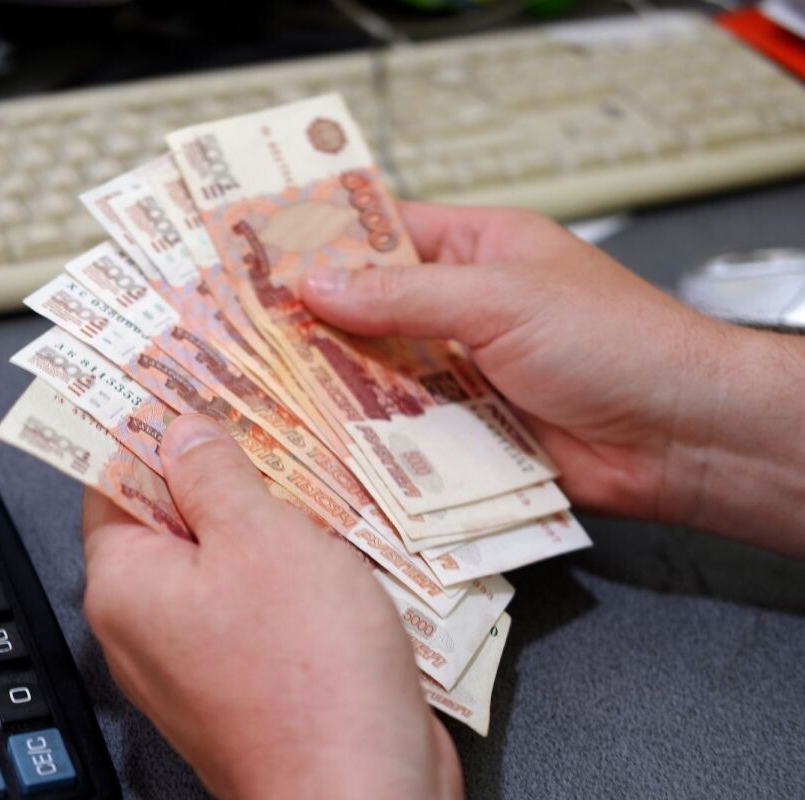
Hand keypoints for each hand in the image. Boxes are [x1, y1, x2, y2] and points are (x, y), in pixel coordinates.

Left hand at [82, 414, 462, 799]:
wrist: (362, 793)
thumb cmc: (306, 672)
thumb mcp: (259, 538)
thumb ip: (213, 475)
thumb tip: (179, 431)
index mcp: (125, 584)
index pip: (112, 479)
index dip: (148, 425)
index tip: (183, 381)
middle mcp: (148, 625)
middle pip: (168, 517)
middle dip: (217, 466)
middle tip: (261, 413)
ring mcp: (198, 657)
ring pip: (220, 560)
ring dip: (262, 516)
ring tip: (307, 466)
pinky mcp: (249, 679)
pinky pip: (255, 603)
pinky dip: (286, 567)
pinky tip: (330, 537)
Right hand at [300, 202, 804, 555]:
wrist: (681, 438)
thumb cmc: (614, 342)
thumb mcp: (501, 298)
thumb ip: (404, 294)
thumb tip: (317, 284)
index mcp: (477, 249)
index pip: (384, 232)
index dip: (323, 242)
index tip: (257, 257)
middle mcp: (462, 309)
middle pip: (370, 311)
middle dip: (315, 323)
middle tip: (243, 333)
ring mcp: (462, 374)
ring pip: (380, 375)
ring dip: (336, 384)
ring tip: (265, 389)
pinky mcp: (466, 434)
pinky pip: (404, 432)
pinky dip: (369, 438)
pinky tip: (320, 442)